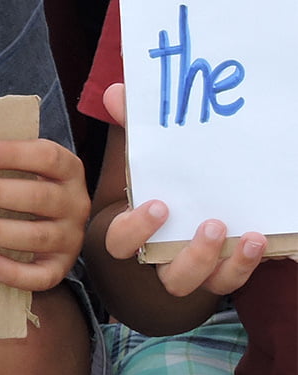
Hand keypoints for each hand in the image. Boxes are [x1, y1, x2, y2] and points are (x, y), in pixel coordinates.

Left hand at [0, 138, 88, 291]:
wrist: (49, 221)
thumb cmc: (23, 182)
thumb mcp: (19, 165)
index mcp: (67, 170)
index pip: (48, 157)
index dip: (15, 154)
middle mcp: (74, 203)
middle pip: (39, 197)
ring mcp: (70, 237)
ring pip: (37, 236)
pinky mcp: (60, 265)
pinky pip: (41, 276)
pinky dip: (13, 272)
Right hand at [101, 83, 267, 296]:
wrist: (190, 206)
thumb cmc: (160, 183)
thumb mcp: (148, 159)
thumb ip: (133, 128)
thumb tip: (117, 92)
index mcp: (132, 232)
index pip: (120, 242)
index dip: (137, 230)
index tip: (161, 205)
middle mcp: (159, 259)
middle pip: (169, 275)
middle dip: (191, 254)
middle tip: (212, 224)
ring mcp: (192, 271)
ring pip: (198, 283)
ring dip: (219, 262)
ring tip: (241, 234)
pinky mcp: (219, 274)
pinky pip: (229, 282)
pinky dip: (243, 266)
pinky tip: (257, 240)